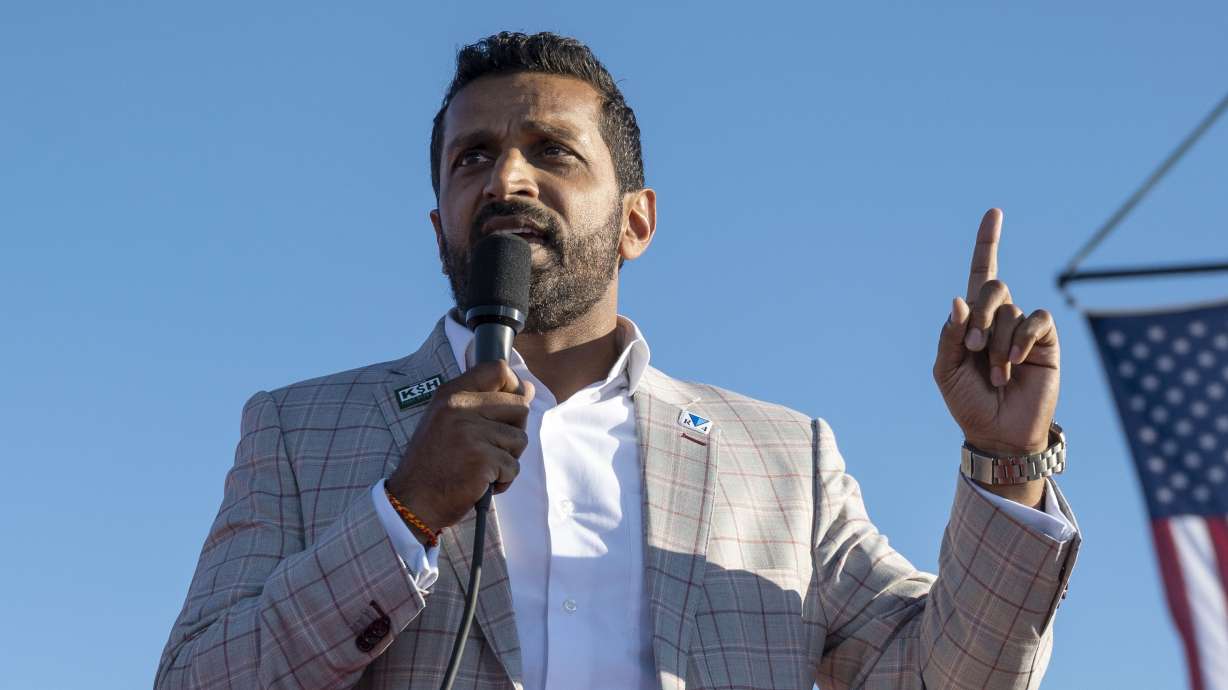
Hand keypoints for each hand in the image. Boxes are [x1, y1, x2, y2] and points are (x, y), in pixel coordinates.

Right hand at [387, 360, 533, 534]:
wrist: (413, 501)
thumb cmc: (435, 463)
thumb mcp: (451, 422)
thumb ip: (486, 403)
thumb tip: (528, 389)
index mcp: (451, 394)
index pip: (497, 369)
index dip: (513, 387)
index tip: (507, 409)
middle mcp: (459, 407)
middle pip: (519, 406)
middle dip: (514, 431)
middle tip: (492, 448)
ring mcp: (471, 433)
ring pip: (520, 439)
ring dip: (508, 459)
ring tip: (482, 468)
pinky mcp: (481, 459)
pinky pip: (513, 467)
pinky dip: (503, 480)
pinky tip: (481, 483)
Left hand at [932, 209, 1060, 501]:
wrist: (997, 433)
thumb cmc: (968, 402)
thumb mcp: (946, 370)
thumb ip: (949, 335)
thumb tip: (958, 301)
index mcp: (973, 320)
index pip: (980, 273)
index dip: (987, 243)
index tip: (994, 213)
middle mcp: (999, 317)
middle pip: (993, 286)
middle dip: (979, 315)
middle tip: (973, 348)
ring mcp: (1023, 328)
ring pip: (1010, 309)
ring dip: (997, 343)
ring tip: (995, 374)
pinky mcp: (1045, 340)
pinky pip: (1035, 320)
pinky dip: (1020, 339)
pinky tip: (1014, 363)